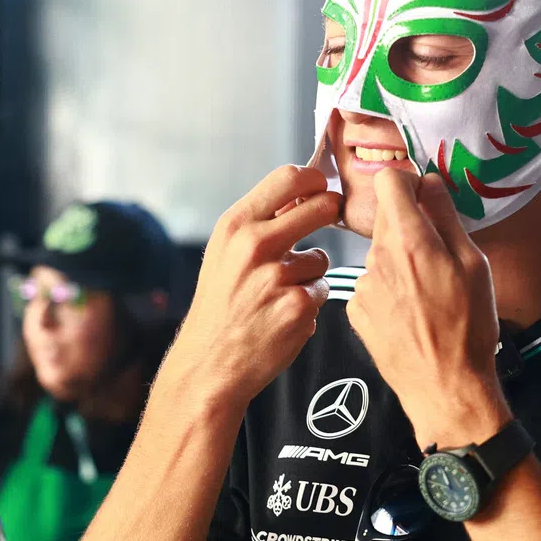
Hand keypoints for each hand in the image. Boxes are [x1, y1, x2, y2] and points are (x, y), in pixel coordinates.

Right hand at [169, 165, 339, 404]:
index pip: (288, 178)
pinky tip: (282, 317)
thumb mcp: (224, 254)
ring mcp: (278, 276)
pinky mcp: (299, 307)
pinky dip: (308, 304)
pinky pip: (322, 292)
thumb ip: (259, 225)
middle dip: (331, 210)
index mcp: (235, 226)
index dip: (314, 180)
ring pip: (321, 259)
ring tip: (279, 295)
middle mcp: (255, 245)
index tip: (321, 188)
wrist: (209, 363)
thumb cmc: (219, 307)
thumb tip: (301, 196)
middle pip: (319, 206)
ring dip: (310, 275)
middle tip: (330, 217)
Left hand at [346, 170, 509, 449]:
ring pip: (380, 253)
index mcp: (409, 240)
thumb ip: (446, 217)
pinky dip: (388, 289)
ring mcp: (363, 285)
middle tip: (436, 254)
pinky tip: (410, 313)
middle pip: (385, 219)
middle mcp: (377, 258)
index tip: (422, 197)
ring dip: (399, 260)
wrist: (444, 387)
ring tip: (427, 293)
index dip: (406, 183)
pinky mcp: (356, 311)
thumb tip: (429, 182)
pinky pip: (373, 284)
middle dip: (408, 225)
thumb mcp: (474, 265)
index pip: (388, 181)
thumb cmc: (469, 327)